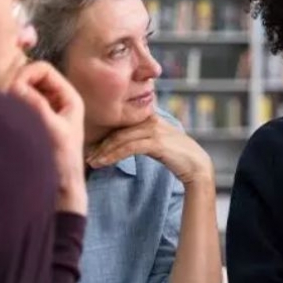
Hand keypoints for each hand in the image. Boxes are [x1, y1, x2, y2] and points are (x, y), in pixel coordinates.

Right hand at [9, 62, 86, 214]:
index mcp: (70, 97)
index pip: (43, 69)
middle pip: (31, 76)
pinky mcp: (36, 120)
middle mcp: (59, 99)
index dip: (26, 74)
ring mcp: (47, 109)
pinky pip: (20, 103)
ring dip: (14, 95)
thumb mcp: (52, 129)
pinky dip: (12, 105)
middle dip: (18, 84)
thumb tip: (15, 85)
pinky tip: (10, 117)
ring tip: (10, 111)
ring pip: (24, 89)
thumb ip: (36, 106)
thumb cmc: (63, 159)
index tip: (13, 89)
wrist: (63, 185)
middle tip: (8, 101)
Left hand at [86, 115, 213, 185]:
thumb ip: (140, 138)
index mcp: (149, 117)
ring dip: (102, 152)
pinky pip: (128, 147)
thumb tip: (119, 145)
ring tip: (90, 162)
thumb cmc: (177, 156)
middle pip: (117, 130)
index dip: (103, 136)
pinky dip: (112, 156)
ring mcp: (153, 130)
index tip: (90, 148)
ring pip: (119, 139)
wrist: (197, 165)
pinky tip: (102, 163)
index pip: (120, 125)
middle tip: (86, 156)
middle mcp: (150, 120)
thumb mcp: (156, 143)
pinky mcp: (156, 142)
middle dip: (99, 145)